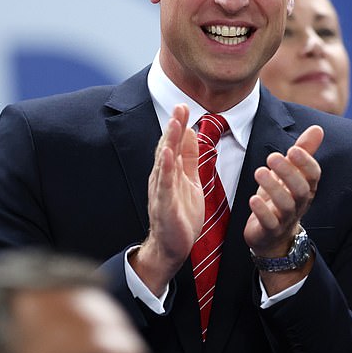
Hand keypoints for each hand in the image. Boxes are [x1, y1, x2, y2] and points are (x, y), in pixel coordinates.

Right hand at [129, 104, 203, 293]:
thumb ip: (188, 158)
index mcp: (169, 172)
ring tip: (174, 123)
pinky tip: (167, 155)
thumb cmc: (180, 214)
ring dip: (168, 142)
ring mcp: (161, 191)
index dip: (178, 124)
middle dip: (173, 127)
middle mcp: (162, 178)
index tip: (183, 105)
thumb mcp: (188, 180)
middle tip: (179, 106)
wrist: (171, 247)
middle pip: (167, 148)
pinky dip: (165, 169)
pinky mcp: (165, 206)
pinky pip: (165, 185)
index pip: (173, 144)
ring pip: (164, 163)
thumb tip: (190, 132)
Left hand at [244, 125, 323, 258]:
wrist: (272, 235)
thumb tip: (318, 129)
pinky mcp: (270, 230)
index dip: (306, 163)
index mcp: (306, 187)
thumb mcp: (291, 173)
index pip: (313, 175)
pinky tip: (253, 199)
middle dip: (288, 172)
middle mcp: (299, 203)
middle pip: (300, 189)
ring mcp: (285, 218)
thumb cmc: (282, 197)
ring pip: (285, 205)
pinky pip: (269, 223)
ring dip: (273, 188)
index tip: (293, 149)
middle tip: (272, 157)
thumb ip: (303, 151)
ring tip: (259, 171)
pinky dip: (262, 212)